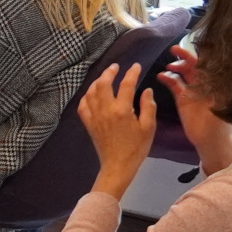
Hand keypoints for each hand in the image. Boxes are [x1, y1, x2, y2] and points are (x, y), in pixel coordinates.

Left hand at [77, 62, 156, 199]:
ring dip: (97, 82)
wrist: (118, 165)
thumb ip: (148, 106)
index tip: (136, 66)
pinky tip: (92, 94)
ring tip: (105, 77)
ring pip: (91, 92)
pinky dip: (86, 96)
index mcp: (122, 110)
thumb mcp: (148, 127)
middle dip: (109, 72)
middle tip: (116, 67)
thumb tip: (146, 90)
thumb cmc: (136, 148)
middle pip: (103, 84)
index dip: (132, 73)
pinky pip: (83, 105)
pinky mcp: (88, 123)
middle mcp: (105, 110)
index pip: (126, 84)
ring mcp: (94, 116)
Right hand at [159, 44, 231, 172]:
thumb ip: (217, 84)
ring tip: (168, 67)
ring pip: (182, 73)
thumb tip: (215, 65)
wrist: (211, 140)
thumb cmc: (219, 121)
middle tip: (172, 51)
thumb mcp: (221, 101)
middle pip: (193, 65)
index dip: (195, 54)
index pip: (205, 63)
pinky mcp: (182, 98)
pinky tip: (161, 76)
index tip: (186, 48)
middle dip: (183, 57)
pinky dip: (167, 79)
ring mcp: (192, 90)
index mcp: (214, 82)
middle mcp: (203, 84)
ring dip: (175, 67)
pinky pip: (174, 84)